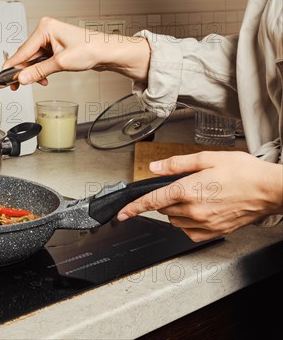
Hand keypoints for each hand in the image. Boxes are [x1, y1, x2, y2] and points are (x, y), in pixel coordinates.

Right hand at [2, 17, 98, 87]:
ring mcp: (50, 39)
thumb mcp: (61, 63)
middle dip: (23, 71)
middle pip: (26, 55)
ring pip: (33, 60)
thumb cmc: (91, 49)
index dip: (12, 65)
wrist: (107, 52)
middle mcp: (46, 31)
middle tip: (15, 86)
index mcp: (45, 28)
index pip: (23, 50)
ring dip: (33, 72)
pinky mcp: (55, 47)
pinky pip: (41, 60)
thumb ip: (39, 71)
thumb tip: (22, 78)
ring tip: (35, 83)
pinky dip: (40, 71)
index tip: (2, 77)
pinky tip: (43, 78)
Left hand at [117, 151, 282, 241]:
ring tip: (196, 197)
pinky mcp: (214, 232)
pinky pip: (190, 232)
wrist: (270, 190)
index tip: (123, 213)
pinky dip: (188, 223)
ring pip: (175, 221)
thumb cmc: (244, 172)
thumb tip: (155, 167)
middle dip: (166, 198)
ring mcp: (204, 224)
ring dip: (176, 211)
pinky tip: (200, 211)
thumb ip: (177, 164)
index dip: (134, 207)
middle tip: (184, 187)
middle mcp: (193, 210)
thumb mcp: (207, 159)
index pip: (152, 201)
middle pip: (164, 209)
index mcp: (187, 190)